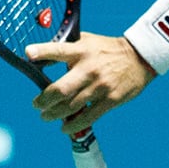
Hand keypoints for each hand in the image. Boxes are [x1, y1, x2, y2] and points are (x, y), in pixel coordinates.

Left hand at [25, 32, 156, 134]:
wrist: (140, 58)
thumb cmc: (107, 49)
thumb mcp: (87, 40)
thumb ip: (66, 46)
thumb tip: (39, 56)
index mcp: (81, 51)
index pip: (59, 50)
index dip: (42, 51)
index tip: (28, 53)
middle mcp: (89, 69)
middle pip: (61, 89)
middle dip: (44, 100)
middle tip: (36, 104)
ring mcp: (100, 86)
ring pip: (71, 106)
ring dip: (54, 114)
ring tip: (45, 116)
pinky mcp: (111, 100)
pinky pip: (89, 117)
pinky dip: (74, 124)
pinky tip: (64, 127)